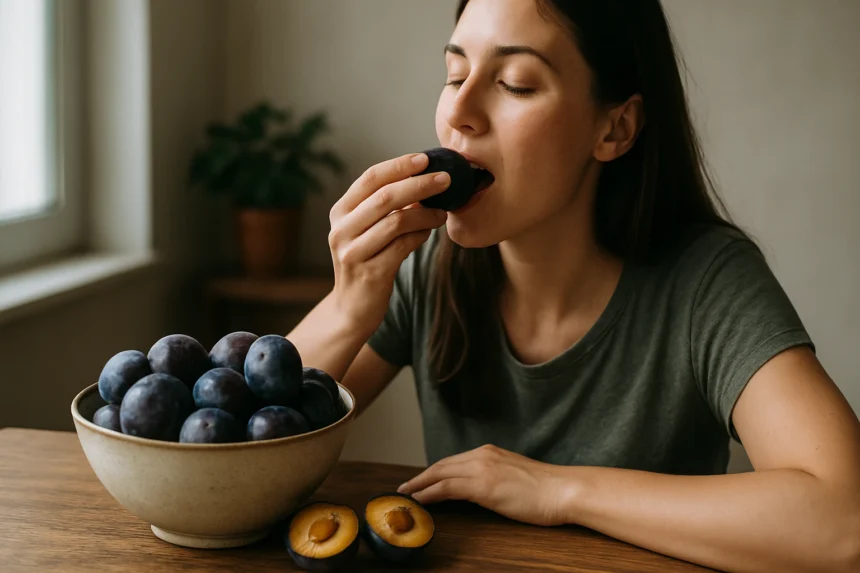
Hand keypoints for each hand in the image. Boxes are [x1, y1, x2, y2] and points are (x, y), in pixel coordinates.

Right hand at [327, 153, 448, 333]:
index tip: (426, 158)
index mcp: (340, 212)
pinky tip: (430, 232)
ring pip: (397, 221)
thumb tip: (425, 181)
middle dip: (419, 184)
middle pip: (385, 197)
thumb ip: (387, 207)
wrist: (352, 309)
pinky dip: (420, 235)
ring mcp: (353, 252)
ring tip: (442, 211)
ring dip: (425, 213)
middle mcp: (341, 230)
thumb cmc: (368, 261)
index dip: (399, 166)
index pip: (370, 178)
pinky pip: (403, 246)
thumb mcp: (368, 231)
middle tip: (446, 179)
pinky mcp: (370, 272)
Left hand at [397, 444, 574, 526]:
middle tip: (404, 488)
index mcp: (490, 452)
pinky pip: (446, 487)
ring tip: (405, 495)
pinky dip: (428, 493)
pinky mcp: (482, 485)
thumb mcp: (514, 477)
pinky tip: (419, 500)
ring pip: (439, 474)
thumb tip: (482, 492)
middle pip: (441, 465)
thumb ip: (495, 478)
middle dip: (420, 477)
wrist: (564, 490)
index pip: (453, 461)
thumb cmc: (546, 490)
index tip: (420, 482)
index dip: (433, 472)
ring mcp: (482, 468)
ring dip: (419, 485)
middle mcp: (482, 455)